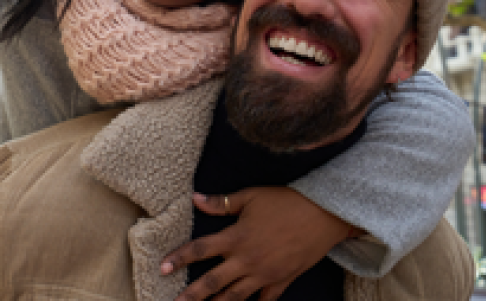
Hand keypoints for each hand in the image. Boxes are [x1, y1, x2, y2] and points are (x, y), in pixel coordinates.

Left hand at [161, 187, 351, 300]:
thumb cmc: (285, 201)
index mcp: (237, 237)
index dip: (180, 258)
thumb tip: (196, 199)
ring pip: (235, 297)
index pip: (201, 249)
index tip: (162, 268)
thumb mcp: (251, 196)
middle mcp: (248, 259)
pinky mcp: (282, 280)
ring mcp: (265, 274)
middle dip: (191, 295)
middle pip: (213, 282)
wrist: (323, 214)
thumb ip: (221, 202)